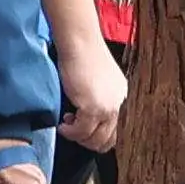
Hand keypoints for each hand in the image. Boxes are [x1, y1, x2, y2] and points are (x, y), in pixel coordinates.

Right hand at [57, 16, 127, 151]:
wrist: (80, 43)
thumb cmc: (84, 56)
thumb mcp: (98, 82)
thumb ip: (99, 100)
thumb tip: (87, 120)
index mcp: (122, 98)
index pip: (117, 131)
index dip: (99, 136)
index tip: (84, 132)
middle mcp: (119, 105)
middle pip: (107, 139)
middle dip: (88, 140)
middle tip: (74, 131)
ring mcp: (107, 108)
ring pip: (94, 138)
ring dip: (78, 137)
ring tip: (67, 126)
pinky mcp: (93, 108)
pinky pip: (81, 131)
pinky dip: (70, 132)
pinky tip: (62, 125)